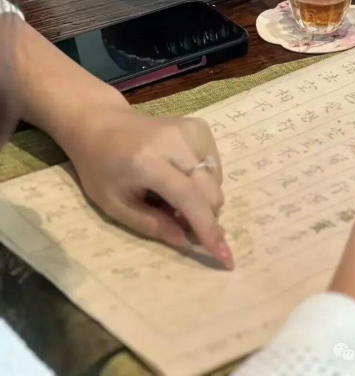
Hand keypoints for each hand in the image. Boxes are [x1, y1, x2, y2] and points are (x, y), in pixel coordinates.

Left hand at [66, 99, 233, 268]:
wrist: (102, 126)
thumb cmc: (102, 169)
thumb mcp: (115, 205)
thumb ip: (152, 224)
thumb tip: (187, 242)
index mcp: (148, 162)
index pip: (189, 197)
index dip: (208, 229)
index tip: (225, 257)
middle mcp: (174, 141)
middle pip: (210, 190)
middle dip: (204, 217)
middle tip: (177, 220)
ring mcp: (190, 129)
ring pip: (216, 180)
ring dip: (202, 198)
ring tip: (172, 195)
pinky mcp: (198, 126)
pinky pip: (214, 164)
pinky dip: (204, 180)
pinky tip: (181, 176)